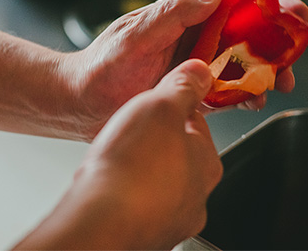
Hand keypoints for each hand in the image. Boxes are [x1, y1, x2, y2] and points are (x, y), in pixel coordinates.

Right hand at [14, 60, 222, 249]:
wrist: (101, 222)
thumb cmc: (132, 167)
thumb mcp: (161, 106)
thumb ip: (184, 87)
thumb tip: (201, 72)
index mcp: (207, 162)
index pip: (197, 123)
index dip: (173, 108)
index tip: (156, 102)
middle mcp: (196, 196)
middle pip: (178, 156)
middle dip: (156, 142)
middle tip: (131, 130)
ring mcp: (170, 220)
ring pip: (157, 184)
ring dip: (140, 170)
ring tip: (116, 158)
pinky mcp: (144, 235)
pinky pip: (136, 207)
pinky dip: (124, 196)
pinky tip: (109, 186)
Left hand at [64, 0, 307, 137]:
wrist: (85, 104)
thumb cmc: (104, 63)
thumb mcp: (137, 33)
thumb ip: (174, 13)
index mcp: (180, 8)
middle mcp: (195, 31)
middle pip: (245, 16)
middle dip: (277, 18)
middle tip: (301, 26)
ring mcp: (199, 61)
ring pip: (246, 54)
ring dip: (271, 62)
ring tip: (286, 76)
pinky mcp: (198, 89)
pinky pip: (233, 88)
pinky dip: (250, 93)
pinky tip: (258, 99)